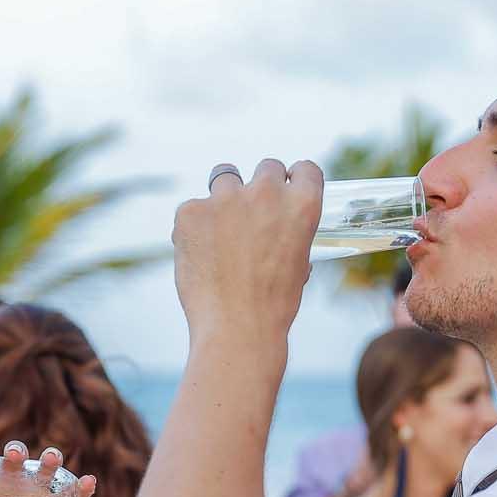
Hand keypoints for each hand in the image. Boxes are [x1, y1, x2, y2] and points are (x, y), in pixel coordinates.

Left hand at [173, 158, 322, 351]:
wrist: (237, 329)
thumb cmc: (271, 306)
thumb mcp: (298, 266)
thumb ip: (289, 236)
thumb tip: (276, 232)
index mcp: (302, 205)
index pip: (305, 169)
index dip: (295, 180)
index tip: (286, 188)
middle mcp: (266, 192)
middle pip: (266, 167)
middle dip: (260, 187)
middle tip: (250, 215)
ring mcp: (226, 198)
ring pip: (224, 177)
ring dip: (224, 198)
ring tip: (220, 233)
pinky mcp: (191, 211)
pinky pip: (193, 209)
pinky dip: (195, 227)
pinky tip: (200, 256)